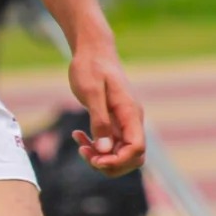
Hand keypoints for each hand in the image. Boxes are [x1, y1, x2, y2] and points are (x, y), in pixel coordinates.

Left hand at [68, 37, 145, 175]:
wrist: (93, 51)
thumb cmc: (91, 67)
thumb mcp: (91, 92)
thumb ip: (99, 120)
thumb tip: (104, 149)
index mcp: (130, 113)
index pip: (137, 148)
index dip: (119, 161)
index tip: (96, 159)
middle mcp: (131, 120)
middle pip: (132, 158)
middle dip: (109, 164)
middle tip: (84, 154)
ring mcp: (123, 123)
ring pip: (120, 154)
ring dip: (100, 157)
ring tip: (80, 146)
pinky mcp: (114, 122)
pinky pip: (109, 144)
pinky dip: (95, 147)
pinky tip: (78, 137)